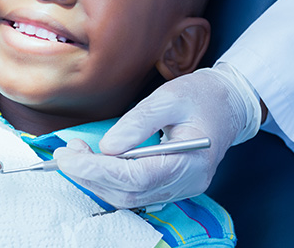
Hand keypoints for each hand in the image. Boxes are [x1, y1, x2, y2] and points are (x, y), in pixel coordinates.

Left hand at [54, 63, 261, 207]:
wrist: (227, 104)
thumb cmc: (201, 97)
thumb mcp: (169, 98)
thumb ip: (139, 123)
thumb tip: (107, 147)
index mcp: (190, 162)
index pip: (136, 178)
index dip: (98, 170)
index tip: (69, 156)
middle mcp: (186, 183)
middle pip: (129, 193)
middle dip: (91, 176)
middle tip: (66, 153)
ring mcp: (180, 187)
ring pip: (129, 198)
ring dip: (97, 180)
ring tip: (75, 155)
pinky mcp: (171, 184)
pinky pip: (135, 192)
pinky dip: (109, 181)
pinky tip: (94, 164)